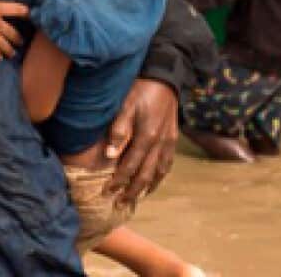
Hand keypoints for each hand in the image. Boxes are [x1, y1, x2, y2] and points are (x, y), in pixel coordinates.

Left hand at [103, 78, 178, 208]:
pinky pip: (167, 164)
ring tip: (134, 198)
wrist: (164, 77)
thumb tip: (110, 155)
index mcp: (147, 136)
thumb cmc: (140, 89)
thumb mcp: (125, 105)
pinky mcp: (173, 139)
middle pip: (146, 175)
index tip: (107, 192)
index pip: (131, 166)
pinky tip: (152, 182)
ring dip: (146, 187)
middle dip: (132, 191)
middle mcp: (160, 143)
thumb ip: (118, 130)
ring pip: (159, 173)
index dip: (119, 181)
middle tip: (119, 203)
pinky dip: (159, 177)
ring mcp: (169, 142)